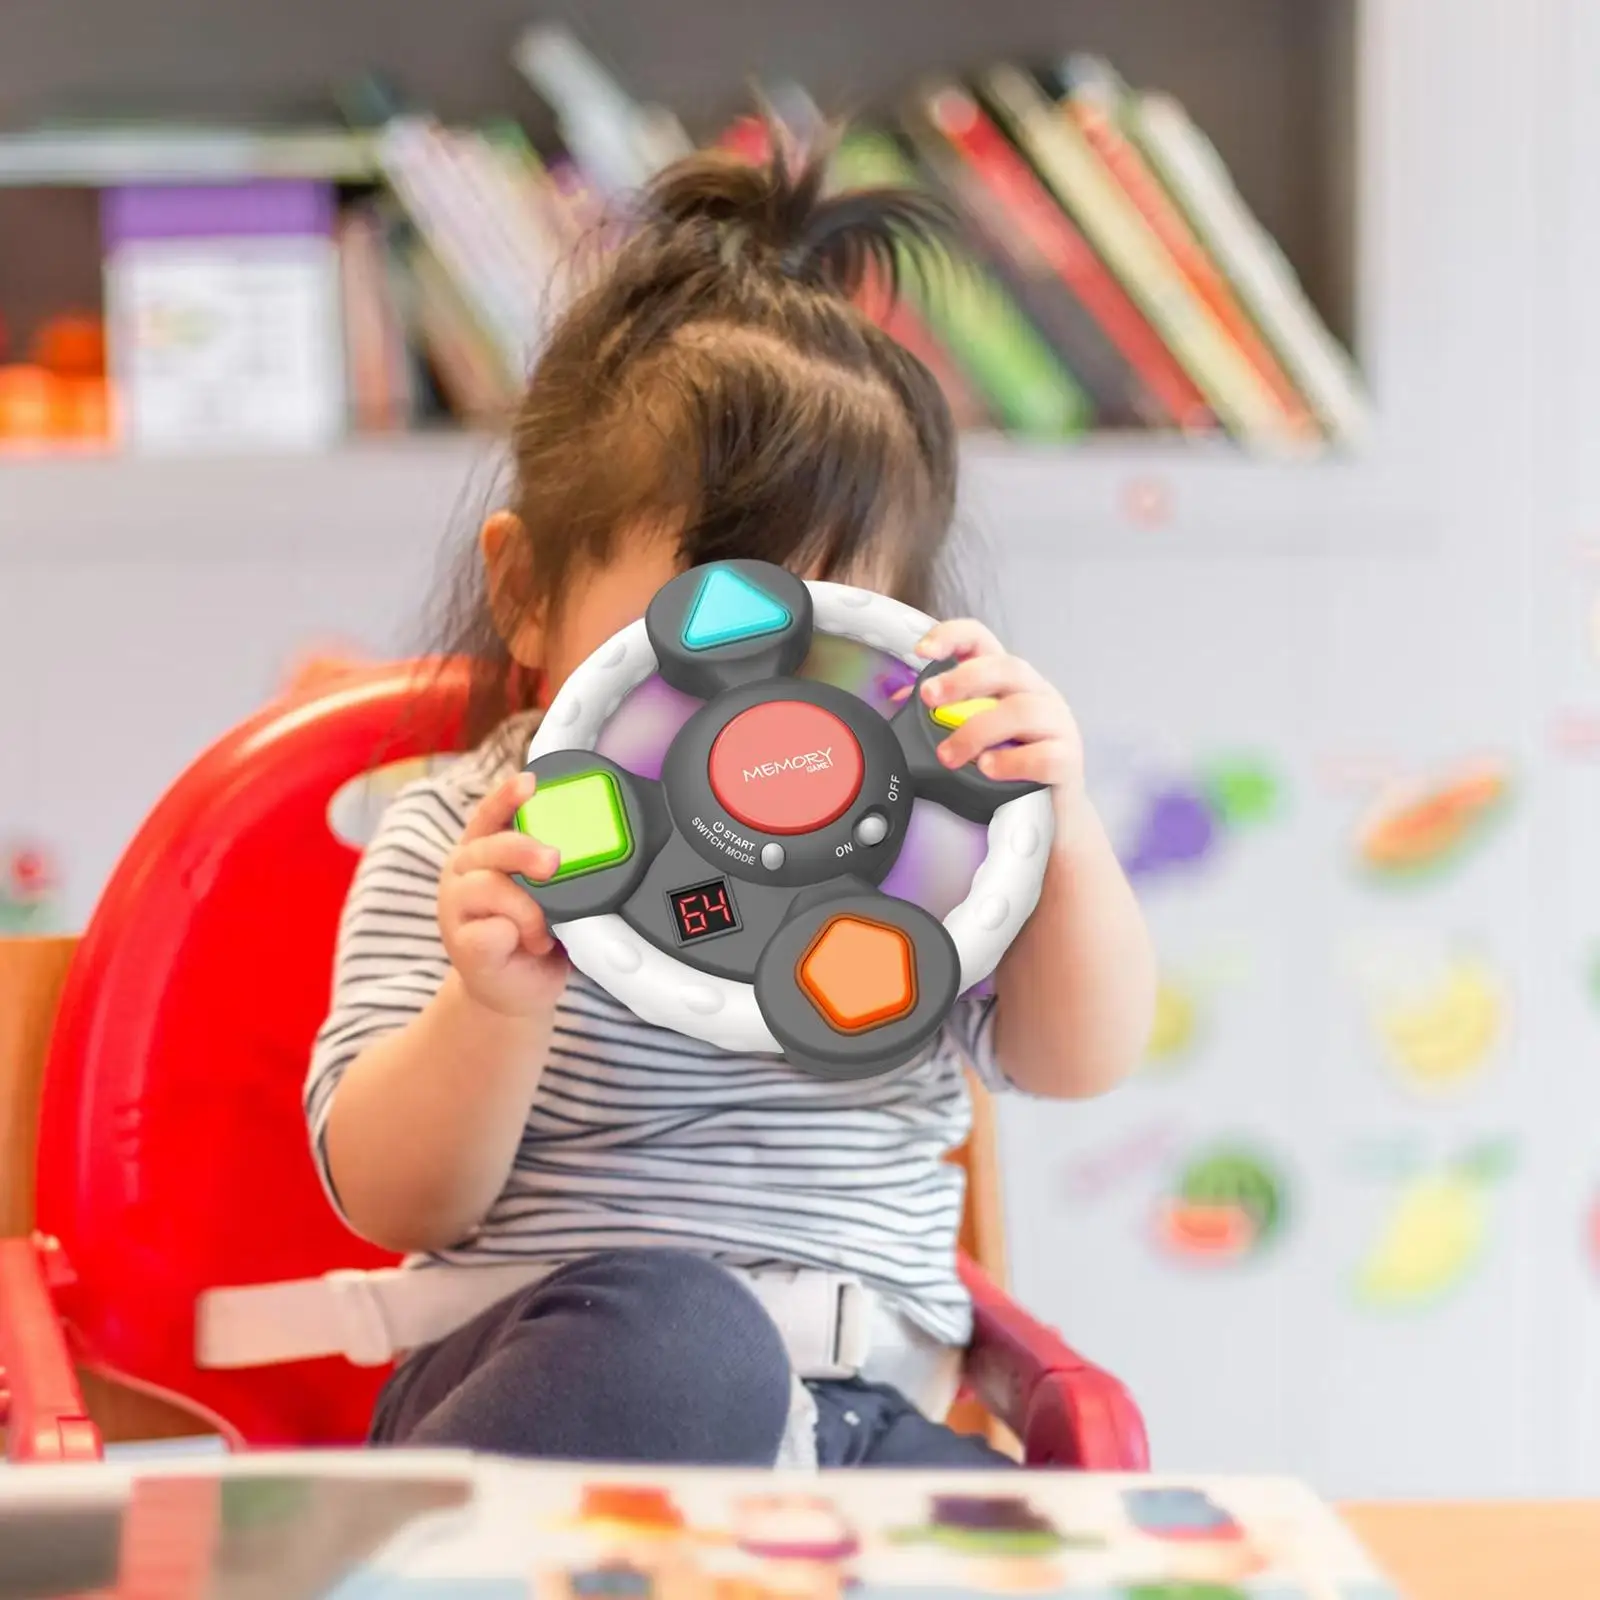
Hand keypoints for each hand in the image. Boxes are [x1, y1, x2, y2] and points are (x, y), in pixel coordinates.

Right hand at [439, 773, 569, 1017]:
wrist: (513, 991)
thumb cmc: (531, 935)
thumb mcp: (545, 894)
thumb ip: (550, 869)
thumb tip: (583, 853)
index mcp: (484, 851)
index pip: (491, 814)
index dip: (508, 796)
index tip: (530, 782)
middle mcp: (464, 872)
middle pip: (491, 847)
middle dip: (525, 851)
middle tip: (553, 863)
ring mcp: (456, 908)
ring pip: (490, 888)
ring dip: (528, 910)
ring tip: (542, 933)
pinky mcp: (462, 946)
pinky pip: (490, 931)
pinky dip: (515, 936)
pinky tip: (524, 946)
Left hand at [912, 618, 1086, 826]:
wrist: (1049, 815)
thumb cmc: (1006, 767)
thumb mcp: (971, 733)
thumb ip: (939, 712)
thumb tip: (897, 697)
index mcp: (1008, 681)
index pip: (982, 640)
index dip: (952, 636)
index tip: (922, 651)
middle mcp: (1036, 693)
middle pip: (1005, 667)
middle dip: (962, 679)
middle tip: (929, 699)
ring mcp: (1058, 724)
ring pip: (1022, 710)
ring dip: (977, 732)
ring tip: (949, 756)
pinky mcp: (1069, 760)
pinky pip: (1044, 755)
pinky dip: (1011, 762)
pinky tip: (987, 770)